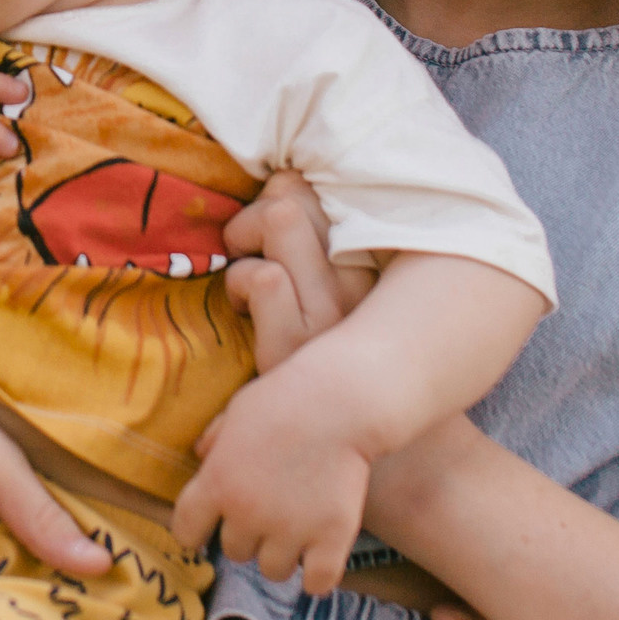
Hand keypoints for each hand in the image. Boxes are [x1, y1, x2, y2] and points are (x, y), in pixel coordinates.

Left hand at [171, 370, 370, 592]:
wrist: (339, 401)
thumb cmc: (284, 398)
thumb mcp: (236, 411)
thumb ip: (215, 440)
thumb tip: (201, 455)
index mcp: (217, 483)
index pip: (186, 531)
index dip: (196, 531)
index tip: (208, 527)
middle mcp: (248, 513)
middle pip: (234, 552)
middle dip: (248, 536)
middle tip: (268, 513)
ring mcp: (290, 529)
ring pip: (273, 571)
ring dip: (282, 555)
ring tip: (295, 530)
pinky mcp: (331, 538)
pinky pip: (317, 582)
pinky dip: (318, 574)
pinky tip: (320, 553)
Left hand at [220, 169, 374, 373]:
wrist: (354, 439)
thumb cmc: (335, 349)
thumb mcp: (344, 284)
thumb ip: (325, 234)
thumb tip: (283, 180)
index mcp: (379, 256)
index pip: (338, 182)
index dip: (294, 188)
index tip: (282, 213)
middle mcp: (366, 278)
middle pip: (301, 190)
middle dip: (264, 207)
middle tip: (258, 244)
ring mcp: (336, 312)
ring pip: (281, 217)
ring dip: (244, 236)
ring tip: (246, 268)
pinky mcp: (301, 346)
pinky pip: (263, 277)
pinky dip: (239, 283)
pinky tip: (242, 306)